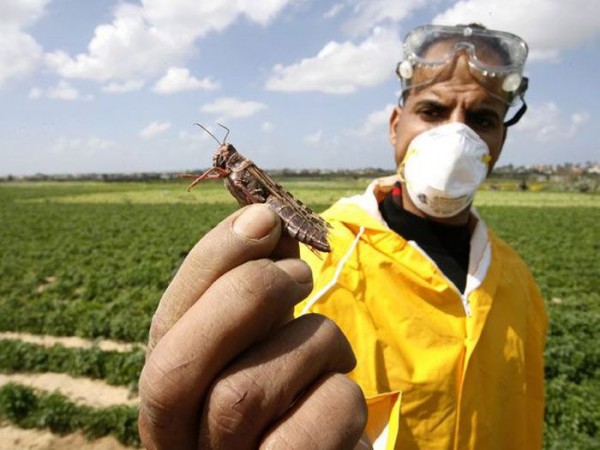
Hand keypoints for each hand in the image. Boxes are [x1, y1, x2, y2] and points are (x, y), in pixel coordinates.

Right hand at [138, 204, 366, 448]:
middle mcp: (178, 443)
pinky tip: (340, 392)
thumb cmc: (294, 397)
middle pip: (178, 366)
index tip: (261, 216)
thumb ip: (259, 293)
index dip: (209, 263)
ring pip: (243, 394)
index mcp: (170, 399)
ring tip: (331, 345)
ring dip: (310, 342)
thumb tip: (265, 218)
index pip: (164, 330)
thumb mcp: (267, 340)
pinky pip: (309, 428)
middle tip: (300, 272)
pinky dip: (339, 393)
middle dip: (245, 295)